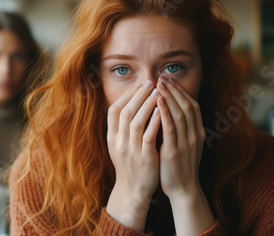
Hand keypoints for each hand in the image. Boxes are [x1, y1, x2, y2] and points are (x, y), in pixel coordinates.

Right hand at [106, 80, 160, 231]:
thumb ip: (121, 128)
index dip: (126, 96)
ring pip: (136, 121)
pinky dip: (154, 122)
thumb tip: (128, 104)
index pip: (113, 110)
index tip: (138, 86)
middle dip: (138, 95)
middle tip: (150, 83)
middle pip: (125, 112)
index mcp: (112, 138)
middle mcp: (118, 142)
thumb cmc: (130, 165)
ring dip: (147, 104)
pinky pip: (148, 136)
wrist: (133, 190)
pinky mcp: (144, 157)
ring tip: (157, 92)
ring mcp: (130, 150)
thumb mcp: (119, 145)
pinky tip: (162, 111)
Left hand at [156, 76, 205, 200]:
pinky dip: (164, 113)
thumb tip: (171, 111)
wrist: (183, 189)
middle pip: (187, 106)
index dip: (181, 91)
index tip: (170, 80)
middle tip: (163, 77)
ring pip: (180, 114)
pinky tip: (157, 102)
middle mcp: (194, 135)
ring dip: (169, 97)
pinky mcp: (174, 151)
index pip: (192, 106)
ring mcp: (186, 143)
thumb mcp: (184, 144)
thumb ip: (181, 129)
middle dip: (175, 90)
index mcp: (197, 133)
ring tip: (159, 84)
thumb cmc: (179, 166)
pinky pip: (170, 128)